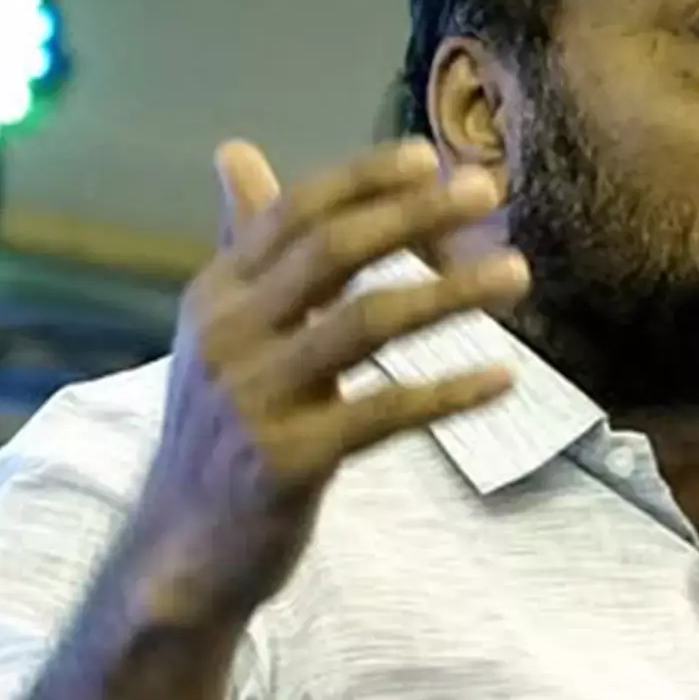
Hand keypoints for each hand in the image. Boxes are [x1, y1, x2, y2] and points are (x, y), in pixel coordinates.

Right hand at [125, 138, 526, 626]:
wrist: (183, 547)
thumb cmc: (220, 432)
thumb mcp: (221, 333)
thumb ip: (245, 248)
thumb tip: (238, 152)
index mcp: (216, 295)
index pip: (293, 215)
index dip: (362, 180)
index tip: (428, 156)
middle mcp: (228, 336)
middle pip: (332, 253)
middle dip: (414, 215)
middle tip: (486, 191)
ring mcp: (256, 398)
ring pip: (367, 322)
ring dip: (450, 293)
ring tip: (516, 272)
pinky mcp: (290, 459)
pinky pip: (387, 412)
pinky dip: (449, 392)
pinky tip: (503, 378)